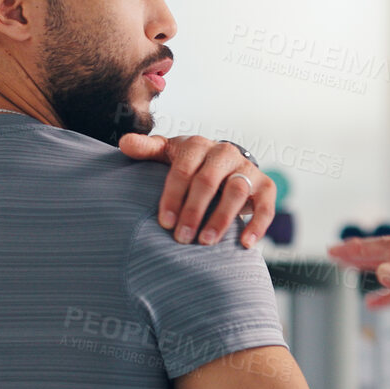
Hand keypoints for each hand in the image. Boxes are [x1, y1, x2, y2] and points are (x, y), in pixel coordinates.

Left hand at [118, 133, 275, 246]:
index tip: (165, 223)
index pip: (184, 170)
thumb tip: (124, 144)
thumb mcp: (167, 153)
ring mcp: (247, 168)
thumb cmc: (188, 163)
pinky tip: (244, 244)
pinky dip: (258, 224)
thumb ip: (146, 149)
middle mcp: (224, 153)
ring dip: (222, 218)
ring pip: (237, 191)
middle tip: (182, 238)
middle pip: (209, 181)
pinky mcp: (266, 185)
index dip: (174, 196)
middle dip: (194, 211)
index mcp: (197, 145)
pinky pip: (266, 205)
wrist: (223, 164)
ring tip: (206, 242)